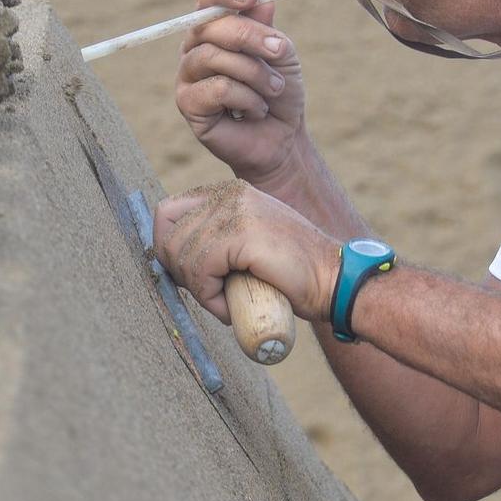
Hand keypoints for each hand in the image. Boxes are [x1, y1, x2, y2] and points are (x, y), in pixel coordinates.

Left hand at [155, 180, 340, 327]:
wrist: (334, 281)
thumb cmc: (290, 275)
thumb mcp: (244, 247)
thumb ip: (214, 241)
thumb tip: (169, 257)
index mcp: (228, 193)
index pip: (167, 213)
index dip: (168, 249)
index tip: (192, 276)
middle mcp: (229, 194)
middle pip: (167, 232)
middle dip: (179, 271)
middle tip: (208, 292)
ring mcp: (236, 210)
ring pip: (181, 254)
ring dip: (197, 289)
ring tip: (225, 302)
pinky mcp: (242, 233)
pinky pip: (200, 269)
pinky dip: (208, 297)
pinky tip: (229, 306)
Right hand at [175, 0, 306, 187]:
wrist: (283, 138)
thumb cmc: (278, 92)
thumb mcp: (281, 54)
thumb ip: (267, 28)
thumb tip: (263, 1)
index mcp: (215, 28)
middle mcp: (195, 47)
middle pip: (208, 25)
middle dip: (249, 35)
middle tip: (279, 50)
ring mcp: (188, 75)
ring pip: (212, 56)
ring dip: (253, 72)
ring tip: (274, 89)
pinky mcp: (187, 103)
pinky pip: (216, 88)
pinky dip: (246, 98)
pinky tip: (256, 110)